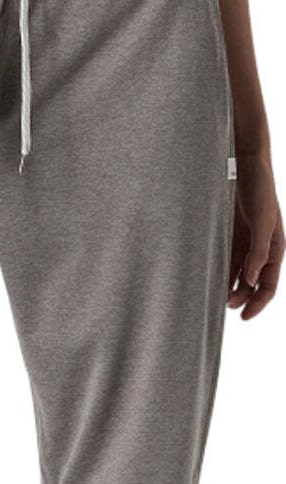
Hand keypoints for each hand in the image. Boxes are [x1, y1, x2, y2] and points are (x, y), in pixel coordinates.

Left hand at [228, 149, 283, 318]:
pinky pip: (226, 259)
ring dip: (229, 286)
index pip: (268, 286)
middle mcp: (261, 251)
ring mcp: (246, 243)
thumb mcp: (263, 223)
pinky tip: (209, 276)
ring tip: (214, 296)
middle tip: (222, 305)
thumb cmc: (260, 192)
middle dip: (240, 298)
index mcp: (275, 250)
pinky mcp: (231, 235)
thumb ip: (258, 253)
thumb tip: (251, 282)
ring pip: (238, 274)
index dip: (258, 304)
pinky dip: (220, 270)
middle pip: (252, 284)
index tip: (243, 317)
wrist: (246, 166)